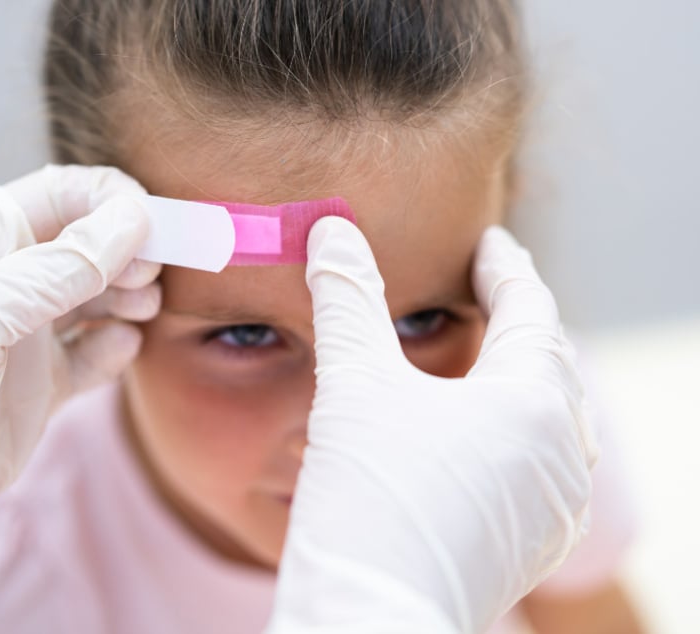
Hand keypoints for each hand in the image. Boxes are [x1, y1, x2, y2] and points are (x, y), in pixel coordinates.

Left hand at [0, 165, 159, 632]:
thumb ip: (53, 271)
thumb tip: (126, 222)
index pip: (52, 199)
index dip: (106, 201)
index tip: (151, 220)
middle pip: (81, 246)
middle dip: (125, 248)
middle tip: (153, 269)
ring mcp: (18, 343)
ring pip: (92, 298)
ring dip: (126, 294)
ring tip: (144, 305)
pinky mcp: (35, 393)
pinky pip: (89, 357)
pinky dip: (113, 348)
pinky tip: (122, 347)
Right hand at [267, 219, 597, 633]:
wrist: (372, 616)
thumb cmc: (370, 496)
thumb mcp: (354, 382)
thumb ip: (347, 297)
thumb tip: (329, 228)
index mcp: (534, 399)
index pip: (529, 307)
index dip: (504, 266)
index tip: (488, 241)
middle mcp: (561, 452)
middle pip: (550, 362)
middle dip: (519, 320)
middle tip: (489, 290)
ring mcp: (552, 506)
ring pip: (551, 419)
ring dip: (521, 378)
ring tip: (486, 357)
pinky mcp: (531, 545)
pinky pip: (539, 465)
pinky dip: (514, 431)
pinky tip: (481, 435)